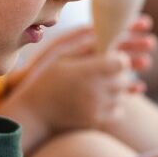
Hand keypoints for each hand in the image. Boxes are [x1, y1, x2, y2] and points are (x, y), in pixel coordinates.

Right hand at [1, 21, 155, 133]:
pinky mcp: (96, 121)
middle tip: (104, 73)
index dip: (119, 58)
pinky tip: (101, 100)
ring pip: (122, 95)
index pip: (121, 61)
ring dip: (117, 89)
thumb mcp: (62, 57)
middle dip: (118, 74)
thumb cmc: (46, 79)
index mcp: (87, 70)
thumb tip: (105, 35)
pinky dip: (115, 106)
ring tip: (99, 87)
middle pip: (124, 78)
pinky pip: (118, 111)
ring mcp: (97, 107)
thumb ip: (86, 46)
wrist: (34, 112)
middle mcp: (95, 89)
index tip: (112, 58)